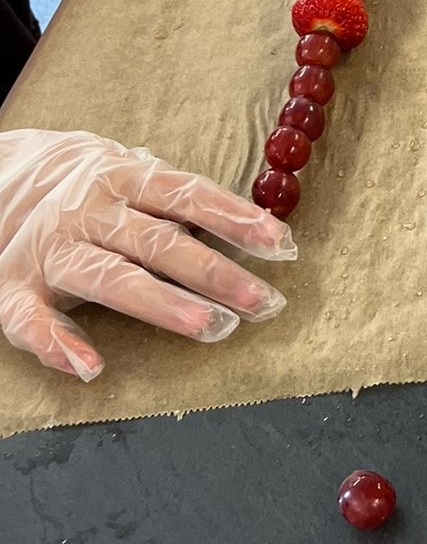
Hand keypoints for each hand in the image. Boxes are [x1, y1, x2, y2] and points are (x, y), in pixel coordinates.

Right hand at [0, 129, 296, 380]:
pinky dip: (56, 344)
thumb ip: (183, 201)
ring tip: (211, 327)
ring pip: (110, 278)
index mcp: (123, 178)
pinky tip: (89, 367)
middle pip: (159, 242)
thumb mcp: (132, 176)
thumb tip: (263, 229)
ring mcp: (51, 250)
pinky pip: (30, 320)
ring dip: (162, 304)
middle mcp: (88, 211)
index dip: (236, 218)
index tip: (281, 244)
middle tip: (264, 302)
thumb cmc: (92, 192)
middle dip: (215, 273)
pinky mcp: (14, 287)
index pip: (189, 195)